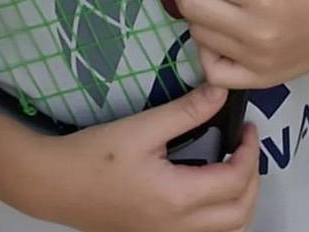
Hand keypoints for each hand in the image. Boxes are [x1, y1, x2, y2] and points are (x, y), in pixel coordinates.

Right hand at [46, 84, 259, 231]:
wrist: (56, 184)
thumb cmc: (96, 154)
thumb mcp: (143, 127)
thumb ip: (186, 111)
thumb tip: (221, 91)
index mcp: (178, 199)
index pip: (235, 181)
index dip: (250, 152)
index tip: (248, 125)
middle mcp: (179, 228)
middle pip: (239, 215)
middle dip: (252, 179)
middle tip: (246, 146)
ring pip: (225, 230)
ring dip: (240, 200)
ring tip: (233, 164)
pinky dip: (219, 213)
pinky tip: (208, 185)